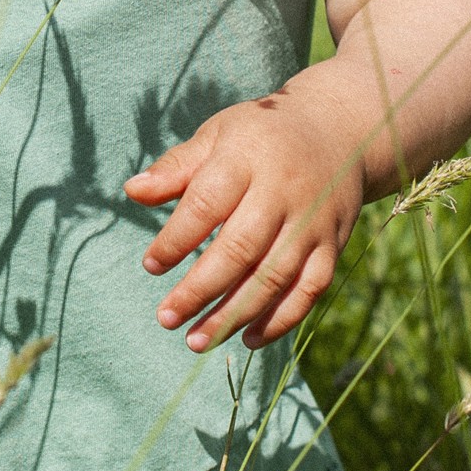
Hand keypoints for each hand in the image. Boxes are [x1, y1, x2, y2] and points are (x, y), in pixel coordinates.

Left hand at [124, 66, 365, 350]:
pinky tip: (249, 339)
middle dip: (200, 289)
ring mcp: (312, 220)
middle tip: (166, 318)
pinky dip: (282, 318)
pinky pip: (310, 288)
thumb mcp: (217, 135)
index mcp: (247, 158)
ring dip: (234, 314)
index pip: (206, 204)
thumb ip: (177, 167)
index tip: (150, 265)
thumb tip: (132, 191)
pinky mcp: (333, 244)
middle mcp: (283, 190)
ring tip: (197, 340)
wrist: (338, 131)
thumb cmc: (260, 137)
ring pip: (274, 276)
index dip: (176, 239)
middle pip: (240, 248)